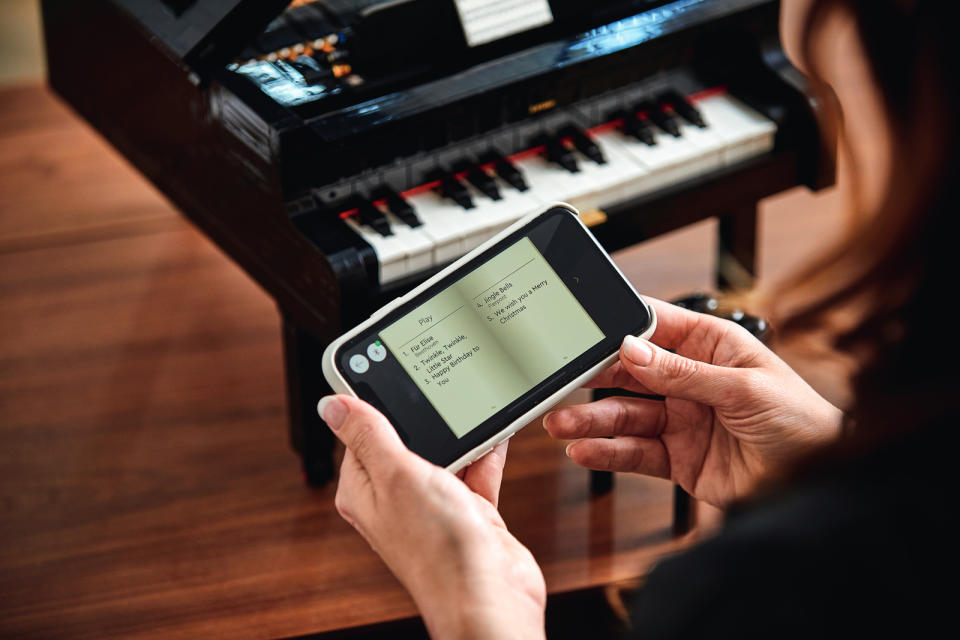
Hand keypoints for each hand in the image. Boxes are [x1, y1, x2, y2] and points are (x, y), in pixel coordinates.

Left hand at [319, 395, 545, 639]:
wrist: (489, 594)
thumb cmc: (438, 547)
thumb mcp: (396, 474)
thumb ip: (368, 434)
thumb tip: (331, 404)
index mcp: (364, 490)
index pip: (358, 433)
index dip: (372, 402)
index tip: (385, 369)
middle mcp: (395, 499)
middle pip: (405, 440)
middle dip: (423, 416)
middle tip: (437, 386)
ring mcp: (432, 507)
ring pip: (444, 455)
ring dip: (459, 434)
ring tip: (470, 406)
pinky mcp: (467, 514)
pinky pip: (474, 472)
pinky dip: (484, 454)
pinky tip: (494, 433)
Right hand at [543, 297, 842, 506]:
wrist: (818, 486)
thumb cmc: (802, 423)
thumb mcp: (744, 387)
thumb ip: (684, 372)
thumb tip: (634, 349)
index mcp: (711, 347)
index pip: (655, 327)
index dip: (619, 328)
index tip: (583, 334)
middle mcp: (691, 380)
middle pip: (630, 373)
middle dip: (593, 378)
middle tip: (558, 383)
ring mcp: (681, 420)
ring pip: (625, 414)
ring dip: (591, 419)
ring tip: (561, 424)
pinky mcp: (677, 458)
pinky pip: (634, 452)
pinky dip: (607, 452)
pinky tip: (585, 450)